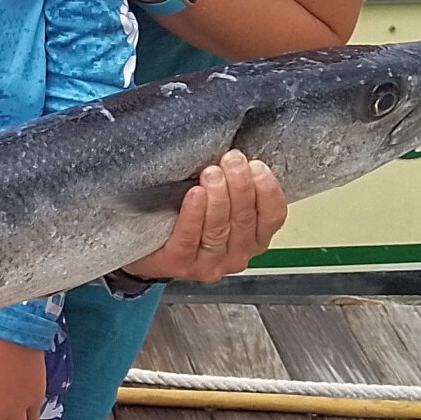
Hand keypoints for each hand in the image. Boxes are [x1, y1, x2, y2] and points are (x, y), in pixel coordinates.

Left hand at [122, 149, 286, 281]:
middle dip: (240, 186)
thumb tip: (240, 156)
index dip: (268, 191)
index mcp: (254, 239)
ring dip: (218, 197)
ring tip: (212, 173)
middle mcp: (236, 256)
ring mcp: (209, 263)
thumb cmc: (186, 219)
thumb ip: (234, 188)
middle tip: (232, 160)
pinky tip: (195, 194)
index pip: (273, 217)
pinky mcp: (180, 264)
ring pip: (219, 229)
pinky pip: (189, 237)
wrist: (147, 247)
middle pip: (245, 220)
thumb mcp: (219, 202)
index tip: (257, 166)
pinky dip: (194, 214)